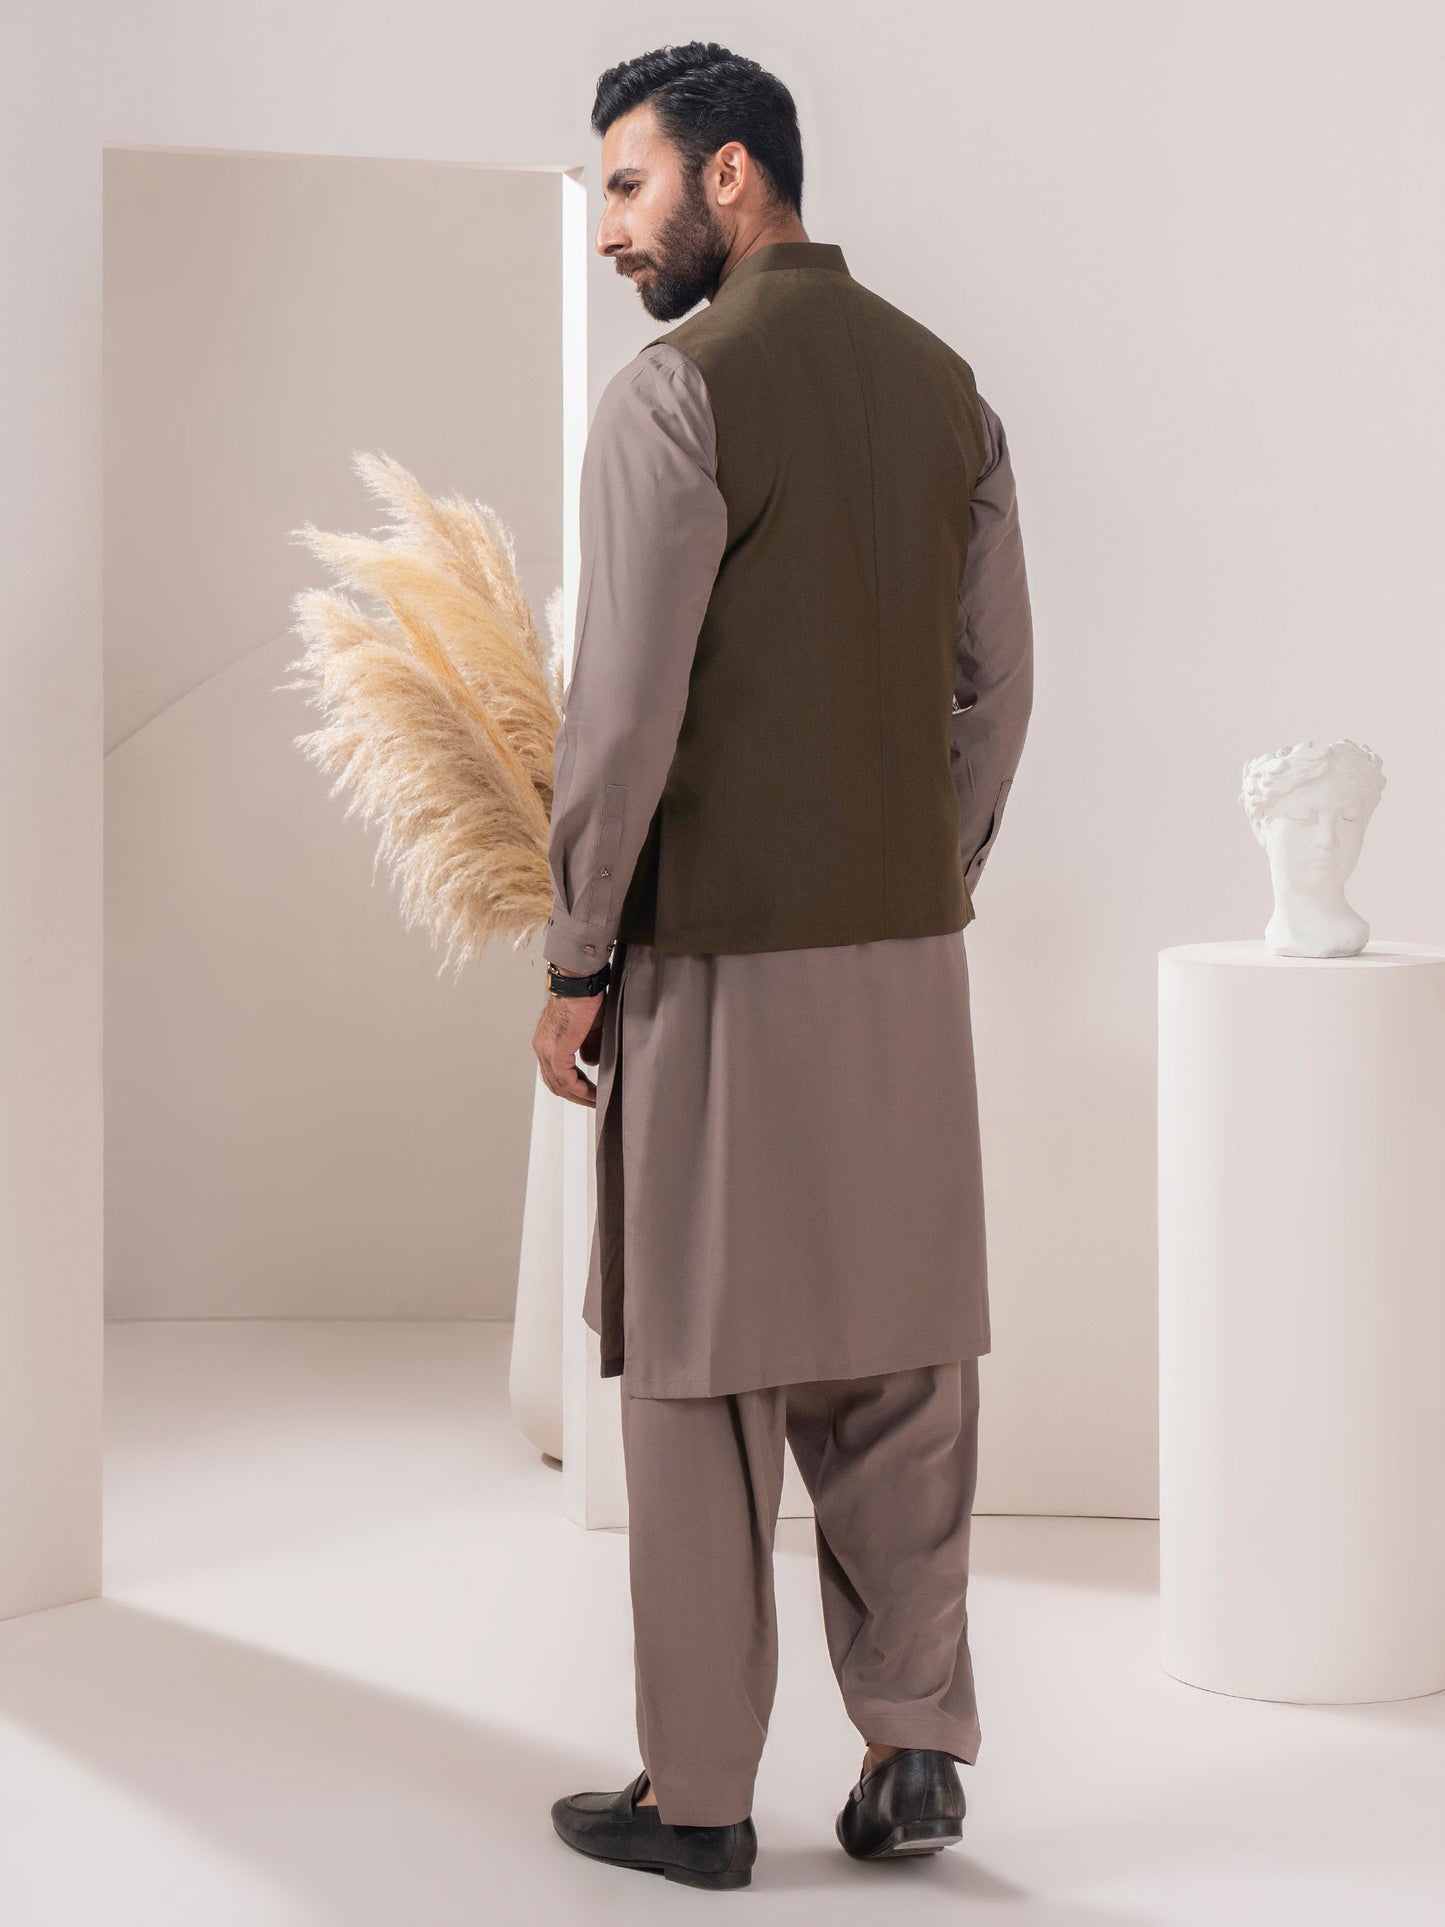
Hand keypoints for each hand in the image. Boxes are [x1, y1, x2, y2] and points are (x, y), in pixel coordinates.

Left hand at [533, 975, 605, 1107]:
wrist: (580, 983)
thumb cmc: (585, 997)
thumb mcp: (589, 1027)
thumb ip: (588, 1046)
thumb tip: (590, 1062)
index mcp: (546, 1041)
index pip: (556, 1072)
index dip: (573, 1086)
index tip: (590, 1092)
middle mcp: (542, 1046)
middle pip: (555, 1082)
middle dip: (576, 1095)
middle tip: (593, 1101)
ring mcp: (546, 1050)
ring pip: (559, 1084)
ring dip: (578, 1096)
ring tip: (595, 1101)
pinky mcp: (556, 1051)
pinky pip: (566, 1079)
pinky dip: (579, 1090)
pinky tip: (592, 1094)